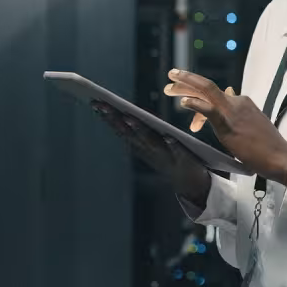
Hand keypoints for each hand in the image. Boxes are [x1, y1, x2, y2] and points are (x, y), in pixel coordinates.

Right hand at [92, 101, 210, 206]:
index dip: (108, 117)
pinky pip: (178, 153)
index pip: (121, 129)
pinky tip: (169, 137)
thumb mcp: (150, 146)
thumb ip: (139, 132)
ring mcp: (164, 157)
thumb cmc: (169, 159)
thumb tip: (124, 113)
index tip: (95, 102)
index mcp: (140, 146)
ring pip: (149, 142)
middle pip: (130, 134)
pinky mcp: (184, 161)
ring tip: (128, 117)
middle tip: (102, 104)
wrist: (192, 185)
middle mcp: (148, 152)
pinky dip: (173, 146)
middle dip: (115, 119)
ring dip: (138, 131)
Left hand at [164, 69, 286, 184]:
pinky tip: (184, 102)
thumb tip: (230, 92)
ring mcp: (233, 112)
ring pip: (206, 92)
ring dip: (184, 88)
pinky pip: (210, 111)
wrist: (280, 157)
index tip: (184, 100)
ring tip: (168, 89)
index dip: (197, 96)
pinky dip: (196, 104)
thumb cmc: (267, 144)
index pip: (214, 94)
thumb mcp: (252, 120)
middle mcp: (237, 101)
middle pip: (207, 86)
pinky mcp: (229, 124)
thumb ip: (239, 108)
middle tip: (170, 76)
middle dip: (186, 80)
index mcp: (241, 101)